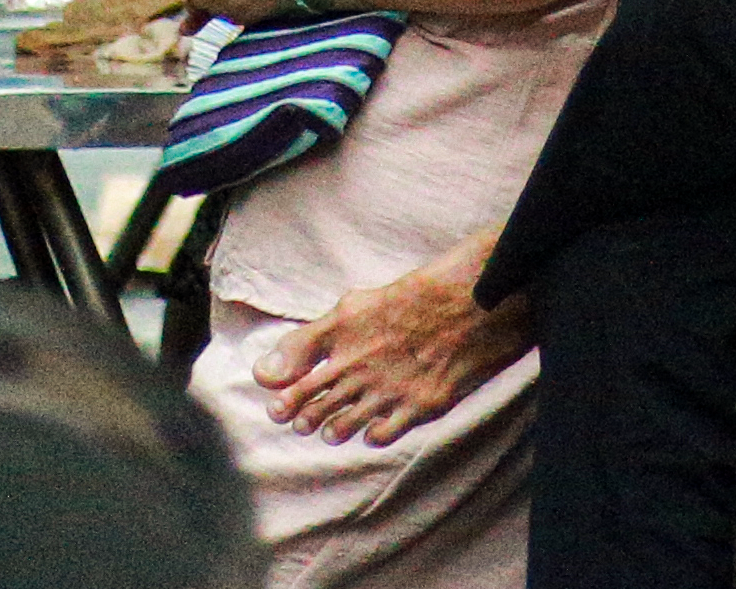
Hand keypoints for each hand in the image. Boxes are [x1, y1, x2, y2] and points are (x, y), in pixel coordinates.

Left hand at [253, 257, 529, 445]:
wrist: (473, 304)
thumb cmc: (412, 299)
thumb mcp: (352, 306)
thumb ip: (305, 341)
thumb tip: (262, 372)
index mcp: (340, 338)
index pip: (294, 378)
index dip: (282, 397)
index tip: (278, 407)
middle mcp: (359, 367)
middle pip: (315, 406)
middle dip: (304, 417)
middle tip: (303, 421)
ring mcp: (388, 390)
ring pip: (342, 426)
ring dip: (333, 429)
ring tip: (332, 427)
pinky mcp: (417, 408)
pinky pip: (379, 435)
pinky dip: (369, 435)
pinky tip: (371, 427)